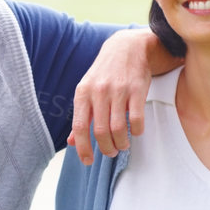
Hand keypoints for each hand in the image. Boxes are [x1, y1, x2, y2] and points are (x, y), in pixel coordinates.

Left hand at [69, 29, 178, 164]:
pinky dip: (136, 131)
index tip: (87, 161)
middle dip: (106, 148)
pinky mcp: (137, 89)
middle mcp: (99, 92)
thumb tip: (72, 141)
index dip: (83, 148)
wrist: (126, 48)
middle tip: (110, 152)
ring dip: (121, 143)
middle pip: (100, 131)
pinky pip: (137, 119)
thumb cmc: (104, 73)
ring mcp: (118, 90)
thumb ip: (81, 116)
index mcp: (83, 94)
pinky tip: (135, 132)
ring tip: (122, 145)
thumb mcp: (86, 91)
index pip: (79, 127)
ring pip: (118, 128)